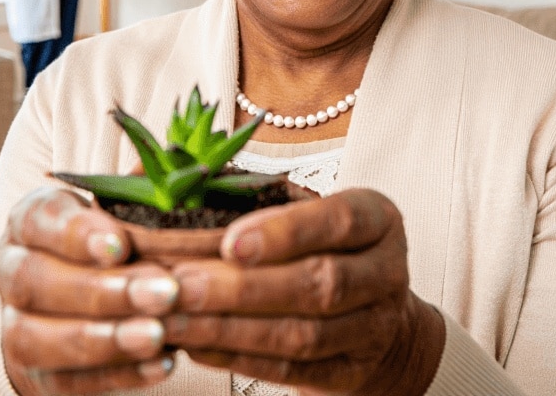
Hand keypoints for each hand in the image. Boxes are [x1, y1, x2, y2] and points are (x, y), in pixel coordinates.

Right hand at [0, 187, 180, 394]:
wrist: (76, 309)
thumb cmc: (112, 247)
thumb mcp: (123, 214)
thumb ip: (143, 197)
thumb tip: (182, 172)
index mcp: (30, 221)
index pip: (40, 220)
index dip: (77, 234)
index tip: (122, 245)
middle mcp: (12, 270)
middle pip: (37, 281)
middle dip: (102, 290)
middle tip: (163, 292)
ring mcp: (16, 326)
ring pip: (40, 337)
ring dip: (104, 338)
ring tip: (158, 334)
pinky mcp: (37, 375)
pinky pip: (68, 382)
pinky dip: (117, 375)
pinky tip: (162, 363)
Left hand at [163, 188, 445, 395]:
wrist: (379, 320)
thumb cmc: (325, 249)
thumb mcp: (309, 211)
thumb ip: (255, 197)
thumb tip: (172, 183)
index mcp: (377, 219)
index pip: (339, 221)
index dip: (285, 232)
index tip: (228, 242)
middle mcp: (384, 272)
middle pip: (318, 282)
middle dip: (243, 287)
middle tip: (182, 285)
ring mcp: (373, 328)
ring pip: (302, 334)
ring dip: (231, 329)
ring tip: (177, 319)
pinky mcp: (351, 372)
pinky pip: (292, 370)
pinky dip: (239, 358)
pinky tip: (198, 346)